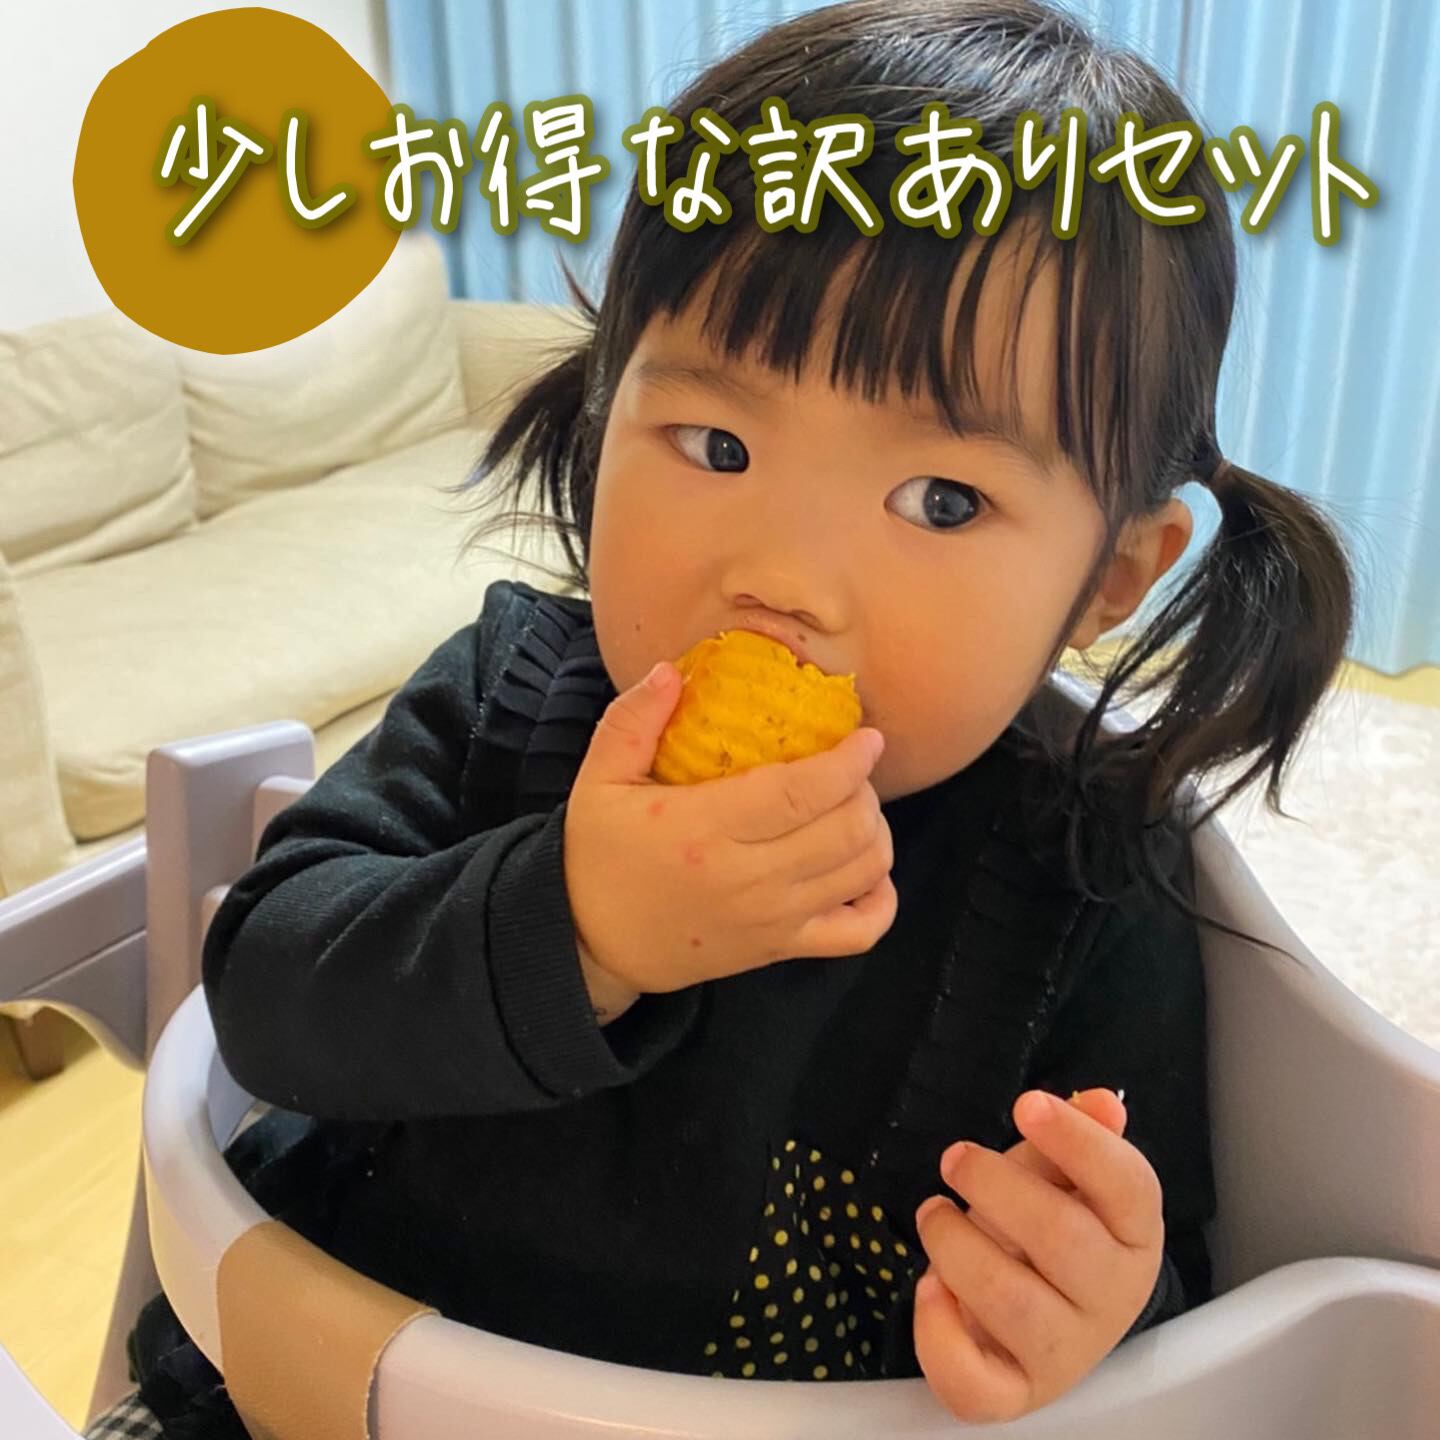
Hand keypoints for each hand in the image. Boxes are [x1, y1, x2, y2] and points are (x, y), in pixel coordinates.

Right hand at [564, 661, 896, 995]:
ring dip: (875, 834)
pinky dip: (880, 900)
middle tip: (853, 770)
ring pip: (861, 873)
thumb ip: (633, 720)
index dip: (849, 763)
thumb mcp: (598, 780)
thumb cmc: (598, 857)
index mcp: (707, 829)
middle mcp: (750, 877)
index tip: (868, 738)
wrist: (589, 943)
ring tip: (857, 809)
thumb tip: (674, 670)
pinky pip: (858, 932)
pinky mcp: (781, 948)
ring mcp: (772, 919)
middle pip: (846, 830)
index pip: (803, 792)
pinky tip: (865, 872)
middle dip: (864, 791)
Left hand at [911, 1088, 1163, 1423]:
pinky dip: (938, 1334)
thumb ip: (1076, 1139)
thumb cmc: (1046, 1232)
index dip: (1077, 1141)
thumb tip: (1099, 1103)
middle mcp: (1110, 1299)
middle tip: (954, 1158)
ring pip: (1011, 1302)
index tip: (1025, 1104)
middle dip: (996, 1186)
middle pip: (1062, 1238)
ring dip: (956, 1246)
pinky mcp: (1013, 1392)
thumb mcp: (1061, 1178)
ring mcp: (1064, 1354)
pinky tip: (928, 1287)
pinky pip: (975, 1383)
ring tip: (933, 1214)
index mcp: (1132, 1235)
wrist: (1036, 1318)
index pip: (1128, 1185)